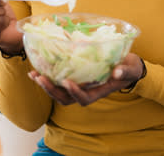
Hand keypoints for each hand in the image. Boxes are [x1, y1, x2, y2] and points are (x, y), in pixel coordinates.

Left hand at [28, 53, 144, 105]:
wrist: (127, 66)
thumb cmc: (129, 68)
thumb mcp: (130, 69)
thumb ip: (125, 71)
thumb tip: (117, 71)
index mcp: (99, 91)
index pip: (84, 98)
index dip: (75, 93)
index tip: (67, 82)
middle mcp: (87, 91)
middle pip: (66, 98)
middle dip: (52, 90)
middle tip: (41, 78)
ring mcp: (80, 85)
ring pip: (59, 92)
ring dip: (45, 85)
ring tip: (33, 74)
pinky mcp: (75, 77)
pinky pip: (59, 82)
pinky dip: (47, 76)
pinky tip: (37, 68)